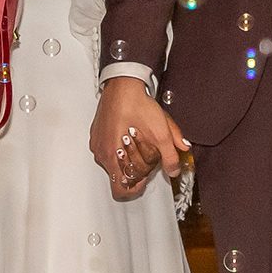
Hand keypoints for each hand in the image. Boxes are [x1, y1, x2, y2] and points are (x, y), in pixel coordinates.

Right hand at [89, 75, 190, 200]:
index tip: (145, 178)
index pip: (120, 189)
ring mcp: (98, 142)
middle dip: (134, 171)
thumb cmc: (136, 105)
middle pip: (119, 175)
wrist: (124, 83)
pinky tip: (131, 134)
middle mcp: (101, 152)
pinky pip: (109, 148)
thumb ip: (170, 156)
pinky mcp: (98, 132)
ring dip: (128, 158)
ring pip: (114, 161)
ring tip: (140, 143)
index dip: (135, 188)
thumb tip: (174, 169)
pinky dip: (120, 147)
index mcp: (112, 157)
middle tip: (147, 158)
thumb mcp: (161, 132)